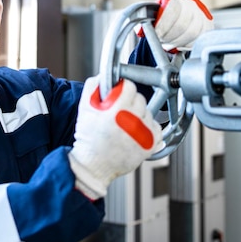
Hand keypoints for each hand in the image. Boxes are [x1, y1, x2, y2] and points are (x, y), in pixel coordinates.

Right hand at [68, 76, 163, 199]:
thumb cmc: (88, 138)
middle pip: (140, 99)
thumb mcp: (84, 108)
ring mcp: (143, 133)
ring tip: (125, 125)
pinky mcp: (150, 145)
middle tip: (119, 112)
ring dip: (139, 115)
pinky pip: (156, 128)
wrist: (94, 165)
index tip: (118, 95)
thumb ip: (93, 87)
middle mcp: (133, 121)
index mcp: (117, 110)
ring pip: (148, 113)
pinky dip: (148, 128)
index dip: (122, 89)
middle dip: (130, 102)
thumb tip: (104, 76)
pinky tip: (135, 132)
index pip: (130, 86)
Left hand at [139, 0, 212, 51]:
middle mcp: (191, 1)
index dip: (164, 25)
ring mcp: (202, 12)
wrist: (176, 17)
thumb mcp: (152, 15)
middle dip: (171, 36)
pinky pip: (201, 37)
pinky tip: (180, 45)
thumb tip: (141, 31)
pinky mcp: (208, 23)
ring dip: (179, 41)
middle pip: (184, 23)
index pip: (172, 10)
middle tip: (163, 41)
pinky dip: (189, 44)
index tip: (158, 35)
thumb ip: (146, 20)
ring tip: (170, 44)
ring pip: (194, 31)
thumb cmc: (161, 16)